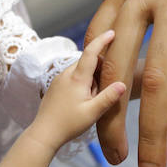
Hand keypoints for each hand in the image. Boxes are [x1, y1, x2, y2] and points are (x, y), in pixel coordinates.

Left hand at [25, 30, 126, 150]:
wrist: (43, 134)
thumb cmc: (69, 124)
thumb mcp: (92, 113)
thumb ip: (108, 98)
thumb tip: (122, 83)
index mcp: (77, 78)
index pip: (91, 52)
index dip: (102, 40)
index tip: (112, 32)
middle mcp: (66, 74)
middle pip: (88, 63)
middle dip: (99, 71)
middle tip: (101, 93)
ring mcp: (59, 79)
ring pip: (81, 71)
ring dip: (91, 80)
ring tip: (91, 101)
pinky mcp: (55, 86)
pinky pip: (73, 78)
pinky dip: (82, 84)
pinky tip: (82, 102)